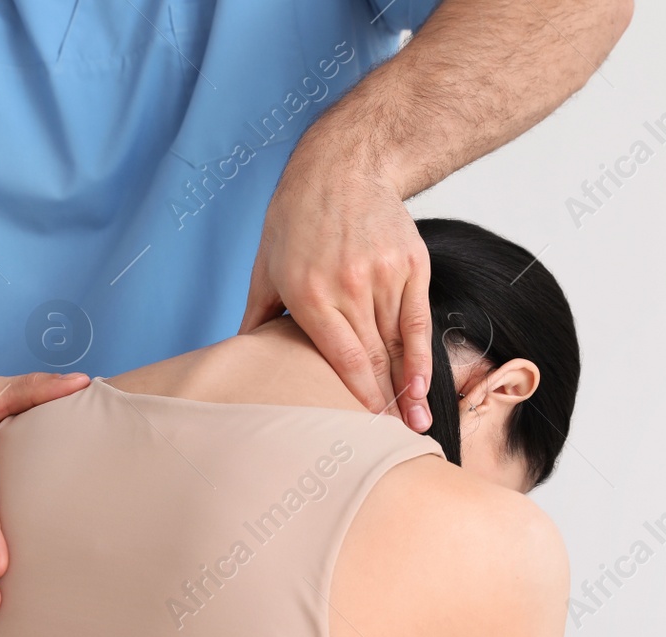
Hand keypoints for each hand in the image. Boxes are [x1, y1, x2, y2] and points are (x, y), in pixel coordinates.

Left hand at [240, 144, 432, 432]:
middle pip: (372, 359)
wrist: (343, 166)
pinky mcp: (410, 265)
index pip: (341, 360)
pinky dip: (421, 357)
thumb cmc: (297, 218)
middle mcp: (348, 286)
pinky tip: (423, 386)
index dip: (357, 398)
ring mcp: (383, 275)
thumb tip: (243, 358)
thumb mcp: (265, 265)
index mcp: (309, 293)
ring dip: (406, 388)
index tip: (366, 428)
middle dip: (383, 403)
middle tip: (393, 441)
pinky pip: (417, 321)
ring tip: (415, 423)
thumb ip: (258, 316)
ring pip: (397, 344)